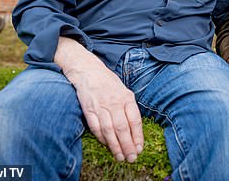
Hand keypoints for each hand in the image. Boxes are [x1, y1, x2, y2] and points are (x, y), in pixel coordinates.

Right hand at [55, 37, 143, 161]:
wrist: (88, 71)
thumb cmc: (108, 82)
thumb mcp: (124, 91)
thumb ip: (129, 108)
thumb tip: (135, 129)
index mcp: (126, 97)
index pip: (135, 120)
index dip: (138, 136)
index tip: (140, 149)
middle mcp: (115, 103)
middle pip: (123, 128)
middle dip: (128, 145)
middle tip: (131, 158)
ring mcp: (101, 106)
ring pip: (109, 130)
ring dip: (115, 146)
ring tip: (120, 157)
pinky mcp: (88, 110)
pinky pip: (96, 127)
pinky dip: (101, 138)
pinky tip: (106, 145)